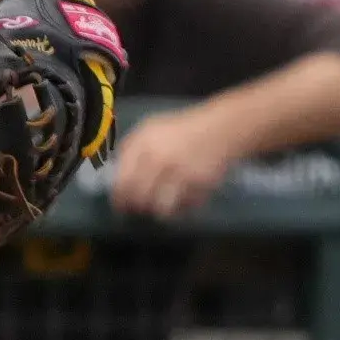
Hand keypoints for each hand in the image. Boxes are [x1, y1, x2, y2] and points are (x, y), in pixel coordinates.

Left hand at [109, 108, 234, 221]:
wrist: (223, 129)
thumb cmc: (183, 129)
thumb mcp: (150, 129)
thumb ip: (131, 150)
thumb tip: (116, 177)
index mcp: (143, 145)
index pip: (122, 182)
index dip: (120, 198)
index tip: (121, 205)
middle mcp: (159, 159)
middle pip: (139, 198)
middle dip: (138, 208)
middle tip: (141, 210)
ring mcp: (180, 173)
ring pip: (160, 207)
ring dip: (159, 210)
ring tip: (162, 206)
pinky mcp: (200, 185)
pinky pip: (184, 206)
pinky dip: (182, 207)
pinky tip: (184, 198)